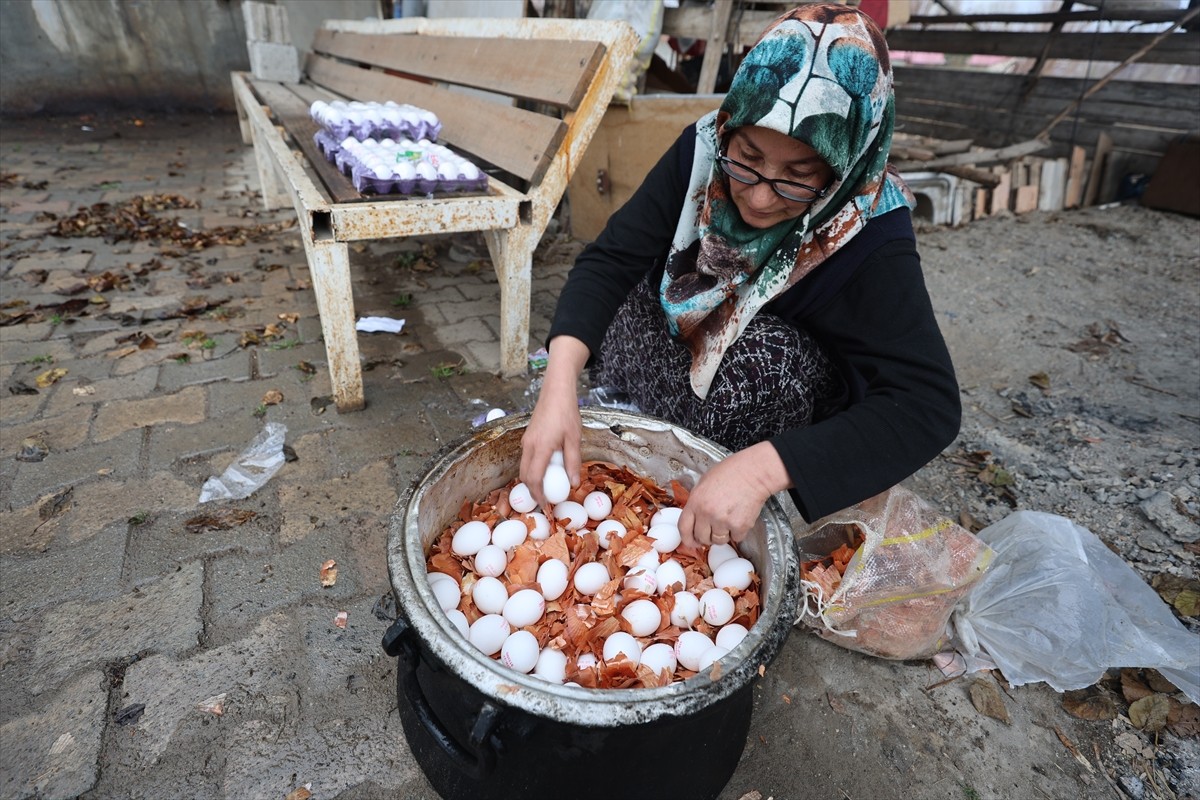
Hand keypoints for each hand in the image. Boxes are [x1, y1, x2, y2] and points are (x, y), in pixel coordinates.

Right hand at [519, 336, 589, 506]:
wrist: (555, 391)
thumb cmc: (567, 413)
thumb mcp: (574, 439)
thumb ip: (573, 462)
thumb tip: (574, 483)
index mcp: (540, 447)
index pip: (534, 478)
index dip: (538, 495)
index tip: (546, 505)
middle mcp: (528, 445)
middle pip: (525, 475)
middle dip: (533, 491)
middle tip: (546, 501)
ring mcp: (526, 441)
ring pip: (524, 467)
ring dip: (532, 480)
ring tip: (547, 488)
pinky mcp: (527, 437)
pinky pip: (526, 458)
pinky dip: (533, 469)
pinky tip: (546, 470)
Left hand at [677, 442, 790, 547]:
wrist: (754, 472)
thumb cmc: (731, 473)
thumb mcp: (704, 483)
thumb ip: (697, 502)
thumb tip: (695, 518)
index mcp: (695, 502)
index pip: (683, 528)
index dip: (687, 538)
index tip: (692, 541)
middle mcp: (707, 514)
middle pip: (701, 538)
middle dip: (706, 536)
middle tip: (714, 528)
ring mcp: (723, 521)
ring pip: (718, 541)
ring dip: (722, 535)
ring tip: (728, 520)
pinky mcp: (740, 526)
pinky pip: (735, 538)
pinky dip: (738, 532)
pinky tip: (739, 517)